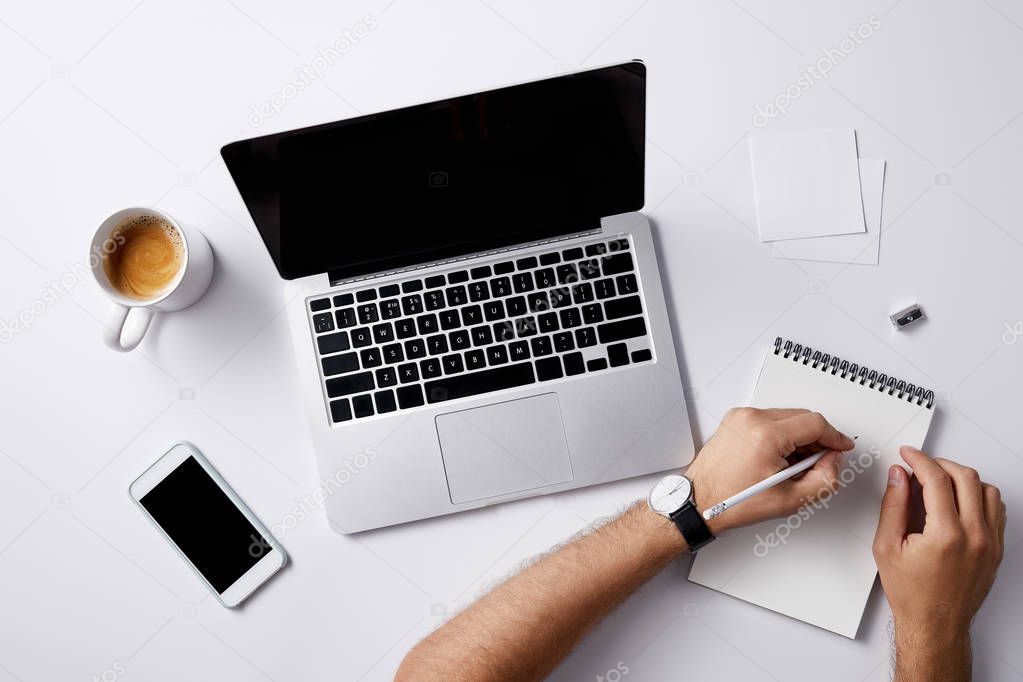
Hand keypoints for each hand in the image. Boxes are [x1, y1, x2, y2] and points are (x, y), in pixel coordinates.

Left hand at [686, 407, 854, 533]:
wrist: (700, 500)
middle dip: (816, 439)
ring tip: (793, 466)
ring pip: (787, 418)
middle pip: (802, 417)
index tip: (841, 447)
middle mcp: (751, 419)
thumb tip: (834, 459)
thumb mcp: (791, 500)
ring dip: (798, 438)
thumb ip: (825, 479)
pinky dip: (780, 435)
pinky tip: (778, 458)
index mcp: (766, 435)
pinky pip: (769, 420)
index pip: (815, 424)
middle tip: (818, 463)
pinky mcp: (735, 419)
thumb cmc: (734, 501)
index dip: (835, 437)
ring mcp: (741, 416)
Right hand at [873, 447, 1004, 657]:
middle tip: (922, 465)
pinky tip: (959, 500)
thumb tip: (899, 476)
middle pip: (966, 478)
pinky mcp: (997, 549)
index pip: (937, 480)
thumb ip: (893, 505)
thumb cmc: (911, 592)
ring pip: (987, 490)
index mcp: (945, 536)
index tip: (909, 455)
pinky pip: (996, 509)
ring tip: (940, 483)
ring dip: (962, 478)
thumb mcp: (887, 546)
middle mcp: (974, 537)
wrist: (935, 624)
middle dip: (940, 464)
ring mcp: (990, 543)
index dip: (920, 460)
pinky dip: (979, 496)